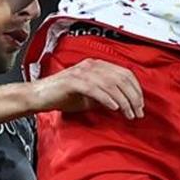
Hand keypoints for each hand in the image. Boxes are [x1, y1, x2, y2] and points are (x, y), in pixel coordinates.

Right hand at [29, 59, 144, 119]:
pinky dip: (107, 99)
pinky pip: (95, 89)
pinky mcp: (73, 81)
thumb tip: (124, 104)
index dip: (136, 89)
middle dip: (133, 96)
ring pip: (110, 84)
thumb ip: (106, 96)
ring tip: (129, 114)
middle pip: (121, 78)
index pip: (125, 73)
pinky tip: (114, 108)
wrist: (39, 96)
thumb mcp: (90, 96)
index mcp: (97, 65)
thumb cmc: (63, 96)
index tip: (140, 104)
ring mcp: (82, 72)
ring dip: (123, 101)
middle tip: (138, 112)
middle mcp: (91, 65)